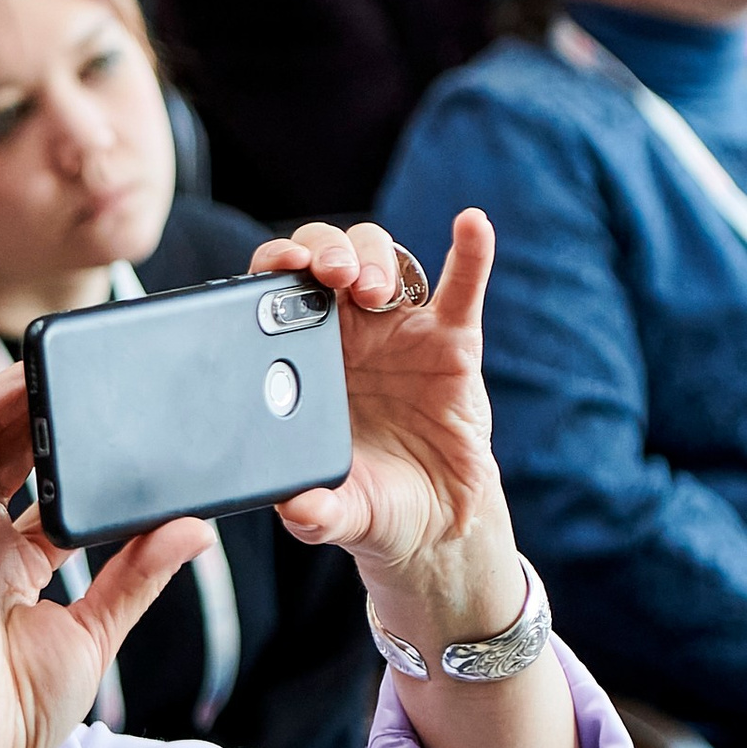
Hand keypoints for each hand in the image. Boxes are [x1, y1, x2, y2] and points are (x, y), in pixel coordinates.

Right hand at [0, 348, 210, 747]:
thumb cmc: (17, 712)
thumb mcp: (98, 631)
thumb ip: (140, 574)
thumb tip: (195, 525)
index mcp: (14, 561)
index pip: (36, 482)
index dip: (62, 442)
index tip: (103, 409)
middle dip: (29, 404)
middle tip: (70, 365)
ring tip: (31, 358)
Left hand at [250, 213, 522, 639]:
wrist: (433, 522)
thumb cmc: (371, 504)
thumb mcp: (336, 512)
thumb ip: (315, 511)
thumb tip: (298, 510)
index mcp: (303, 358)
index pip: (279, 290)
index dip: (276, 266)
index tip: (279, 271)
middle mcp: (349, 333)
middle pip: (330, 258)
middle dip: (324, 252)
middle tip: (327, 277)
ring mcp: (401, 332)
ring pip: (383, 261)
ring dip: (373, 259)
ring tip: (371, 288)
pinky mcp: (452, 342)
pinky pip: (461, 288)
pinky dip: (470, 254)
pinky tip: (472, 225)